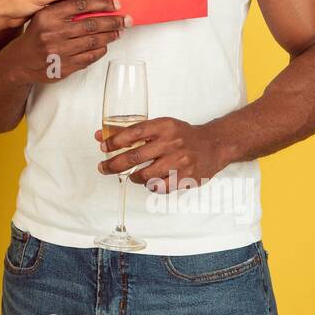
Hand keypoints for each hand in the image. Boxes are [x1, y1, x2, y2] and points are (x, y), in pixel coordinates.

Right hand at [0, 0, 133, 83]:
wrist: (20, 62)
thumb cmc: (36, 36)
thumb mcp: (44, 16)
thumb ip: (64, 7)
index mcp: (48, 16)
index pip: (81, 5)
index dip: (102, 3)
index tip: (116, 4)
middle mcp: (54, 33)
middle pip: (91, 24)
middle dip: (113, 21)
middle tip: (126, 19)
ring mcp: (59, 52)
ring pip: (93, 42)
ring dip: (110, 36)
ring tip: (119, 31)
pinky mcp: (64, 67)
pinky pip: (89, 57)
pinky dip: (101, 50)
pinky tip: (105, 45)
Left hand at [96, 117, 230, 192]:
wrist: (213, 145)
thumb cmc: (183, 135)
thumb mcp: (161, 127)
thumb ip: (132, 131)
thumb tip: (101, 135)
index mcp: (164, 126)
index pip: (134, 132)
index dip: (115, 141)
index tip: (103, 147)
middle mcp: (172, 143)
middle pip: (135, 156)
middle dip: (114, 164)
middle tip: (104, 168)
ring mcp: (179, 161)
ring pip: (145, 175)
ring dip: (133, 177)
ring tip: (131, 176)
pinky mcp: (186, 177)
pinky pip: (160, 187)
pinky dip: (150, 186)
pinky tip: (150, 182)